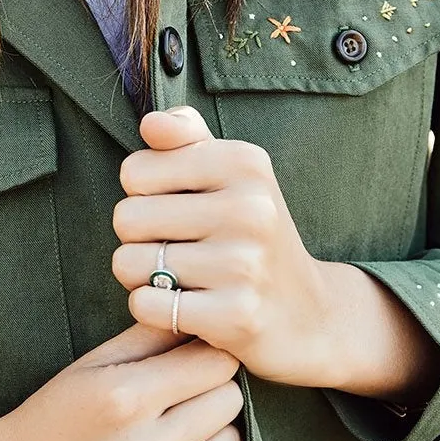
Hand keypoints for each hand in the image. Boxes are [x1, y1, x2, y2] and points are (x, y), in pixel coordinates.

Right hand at [0, 322, 243, 440]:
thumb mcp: (89, 367)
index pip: (215, 364)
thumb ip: (149, 336)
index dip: (210, 356)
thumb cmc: (49, 420)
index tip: (197, 360)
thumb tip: (202, 316)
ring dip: (207, 438)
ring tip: (171, 436)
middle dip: (210, 393)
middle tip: (182, 398)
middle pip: (227, 403)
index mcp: (121, 399)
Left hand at [111, 107, 439, 401]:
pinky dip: (155, 313)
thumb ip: (187, 138)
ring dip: (144, 279)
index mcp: (244, 163)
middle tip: (178, 253)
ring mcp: (244, 264)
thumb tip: (150, 124)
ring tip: (184, 281)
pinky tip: (189, 310)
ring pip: (128, 263)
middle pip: (126, 218)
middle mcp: (250, 208)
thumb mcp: (234, 175)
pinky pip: (145, 305)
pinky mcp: (236, 316)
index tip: (180, 212)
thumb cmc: (253, 235)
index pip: (134, 171)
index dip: (144, 196)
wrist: (313, 315)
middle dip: (139, 241)